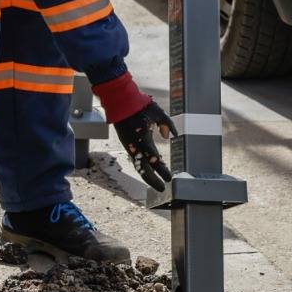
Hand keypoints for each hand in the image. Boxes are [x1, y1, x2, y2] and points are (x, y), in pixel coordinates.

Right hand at [93, 72, 175, 190]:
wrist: (121, 102)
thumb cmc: (140, 106)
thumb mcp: (158, 113)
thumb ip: (166, 124)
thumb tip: (170, 136)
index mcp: (143, 140)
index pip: (154, 160)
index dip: (162, 171)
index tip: (169, 178)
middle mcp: (135, 146)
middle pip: (144, 169)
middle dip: (153, 180)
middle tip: (162, 188)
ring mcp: (130, 146)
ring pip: (139, 166)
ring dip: (147, 176)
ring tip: (156, 184)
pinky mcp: (127, 145)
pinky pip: (136, 160)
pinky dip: (142, 168)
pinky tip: (148, 171)